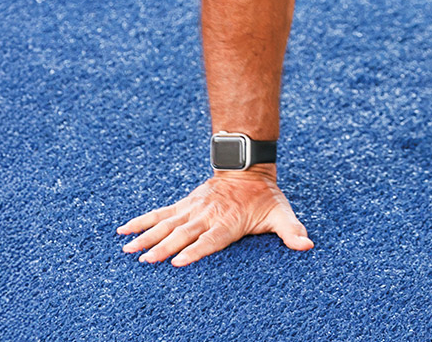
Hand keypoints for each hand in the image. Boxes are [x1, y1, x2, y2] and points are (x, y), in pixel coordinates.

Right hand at [117, 166, 312, 266]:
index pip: (210, 239)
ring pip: (167, 224)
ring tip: (128, 250)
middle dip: (164, 248)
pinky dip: (142, 221)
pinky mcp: (185, 205)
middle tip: (145, 260)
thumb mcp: (281, 213)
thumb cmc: (265, 197)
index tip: (177, 262)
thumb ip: (291, 230)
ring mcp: (193, 209)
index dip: (195, 251)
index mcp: (228, 222)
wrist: (248, 168)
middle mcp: (208, 216)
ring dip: (147, 237)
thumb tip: (307, 244)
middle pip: (183, 234)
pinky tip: (124, 230)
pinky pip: (160, 213)